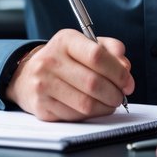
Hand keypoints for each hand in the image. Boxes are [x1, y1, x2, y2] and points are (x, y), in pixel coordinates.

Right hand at [4, 29, 133, 120]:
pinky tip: (94, 108)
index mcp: (65, 40)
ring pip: (86, 104)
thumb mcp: (85, 45)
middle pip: (93, 83)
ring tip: (110, 103)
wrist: (28, 75)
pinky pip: (75, 116)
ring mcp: (43, 85)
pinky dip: (91, 115)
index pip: (97, 55)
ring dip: (105, 107)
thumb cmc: (63, 60)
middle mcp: (50, 61)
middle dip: (115, 93)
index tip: (127, 81)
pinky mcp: (42, 106)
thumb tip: (125, 66)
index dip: (118, 72)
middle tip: (121, 95)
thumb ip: (110, 50)